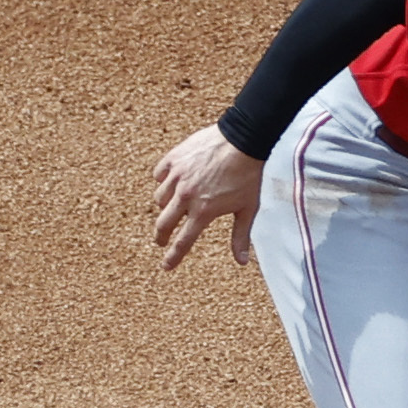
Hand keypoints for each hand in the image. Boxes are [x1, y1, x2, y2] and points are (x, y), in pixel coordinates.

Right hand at [153, 126, 264, 269]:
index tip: (166, 267)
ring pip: (159, 199)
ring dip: (164, 207)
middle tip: (160, 241)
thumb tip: (242, 263)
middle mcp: (186, 196)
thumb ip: (240, 236)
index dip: (173, 257)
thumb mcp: (247, 209)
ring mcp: (177, 177)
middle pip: (164, 224)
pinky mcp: (174, 159)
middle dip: (161, 236)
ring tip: (170, 208)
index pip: (183, 241)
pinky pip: (159, 174)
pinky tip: (169, 182)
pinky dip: (162, 181)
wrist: (243, 140)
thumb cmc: (248, 176)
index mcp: (203, 212)